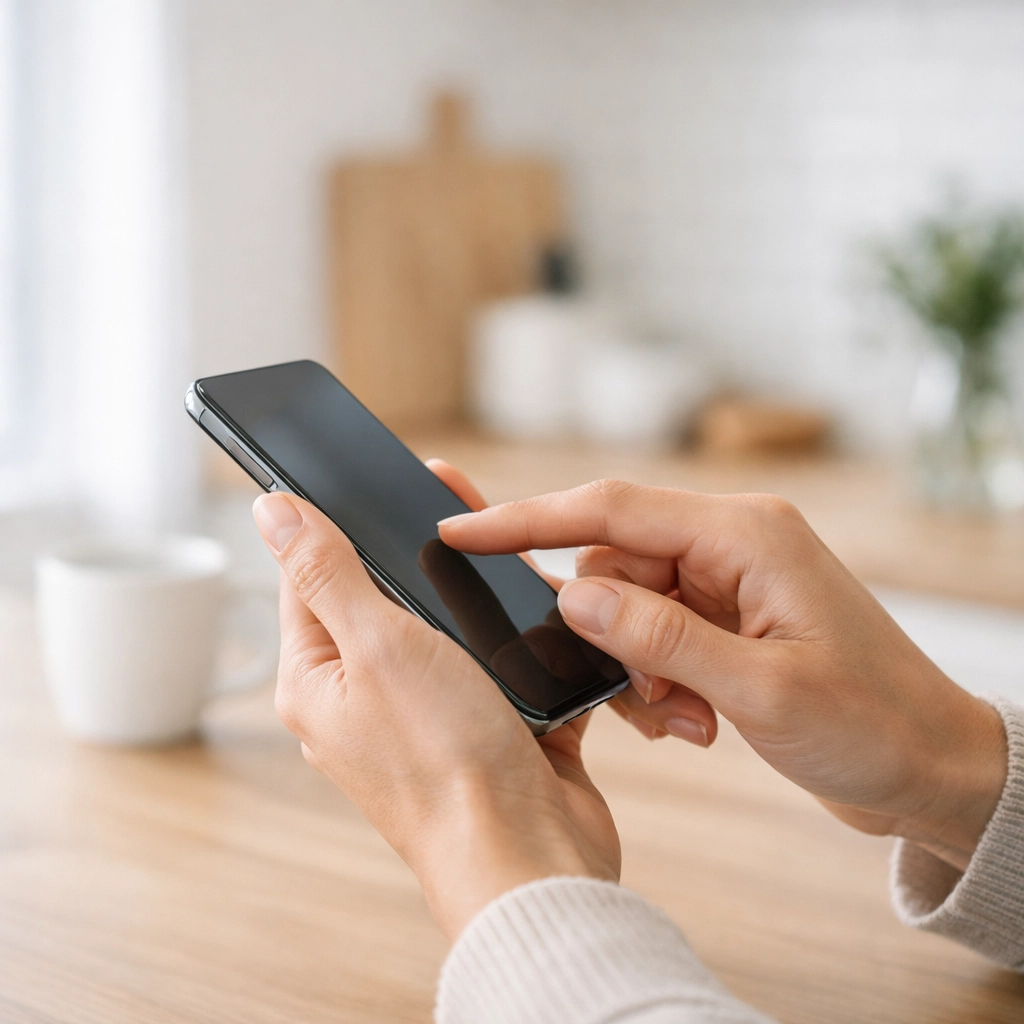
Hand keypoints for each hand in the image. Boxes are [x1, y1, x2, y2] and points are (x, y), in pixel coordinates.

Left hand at [252, 463, 619, 939]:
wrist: (532, 855)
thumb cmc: (445, 762)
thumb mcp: (377, 644)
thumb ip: (326, 572)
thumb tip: (271, 510)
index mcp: (318, 680)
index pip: (309, 578)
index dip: (335, 522)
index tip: (369, 480)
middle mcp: (366, 699)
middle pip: (383, 597)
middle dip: (418, 550)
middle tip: (450, 502)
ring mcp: (428, 714)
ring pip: (447, 626)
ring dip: (474, 594)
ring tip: (506, 557)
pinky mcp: (486, 726)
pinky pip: (497, 663)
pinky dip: (519, 639)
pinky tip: (541, 612)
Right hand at [439, 480, 1007, 870]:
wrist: (932, 769)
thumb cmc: (873, 724)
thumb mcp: (760, 688)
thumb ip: (658, 636)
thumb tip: (570, 595)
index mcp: (745, 534)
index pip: (610, 509)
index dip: (526, 518)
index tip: (458, 528)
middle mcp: (732, 543)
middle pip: (614, 563)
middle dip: (608, 634)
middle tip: (650, 699)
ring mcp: (729, 581)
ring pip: (628, 603)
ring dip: (638, 668)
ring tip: (687, 718)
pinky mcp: (727, 617)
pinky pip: (655, 631)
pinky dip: (657, 678)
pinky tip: (697, 718)